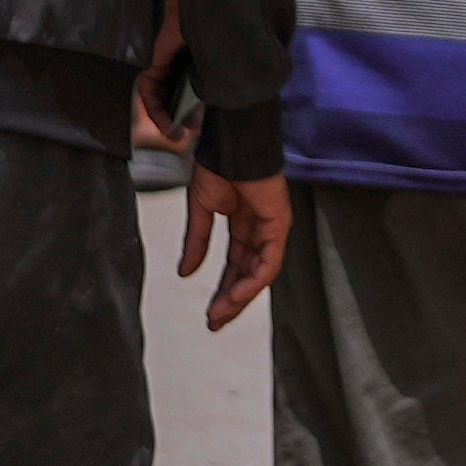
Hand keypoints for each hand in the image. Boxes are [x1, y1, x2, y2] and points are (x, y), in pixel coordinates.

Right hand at [172, 163, 292, 330]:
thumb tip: (185, 272)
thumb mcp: (200, 211)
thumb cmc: (217, 166)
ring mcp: (272, 230)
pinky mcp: (280, 225)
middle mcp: (259, 232)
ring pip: (259, 274)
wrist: (229, 143)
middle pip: (248, 276)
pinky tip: (236, 294)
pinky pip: (269, 261)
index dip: (222, 291)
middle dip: (231, 301)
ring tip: (221, 313)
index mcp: (242, 227)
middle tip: (214, 322)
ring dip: (240, 296)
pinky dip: (254, 280)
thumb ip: (196, 243)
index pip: (234, 268)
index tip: (209, 313)